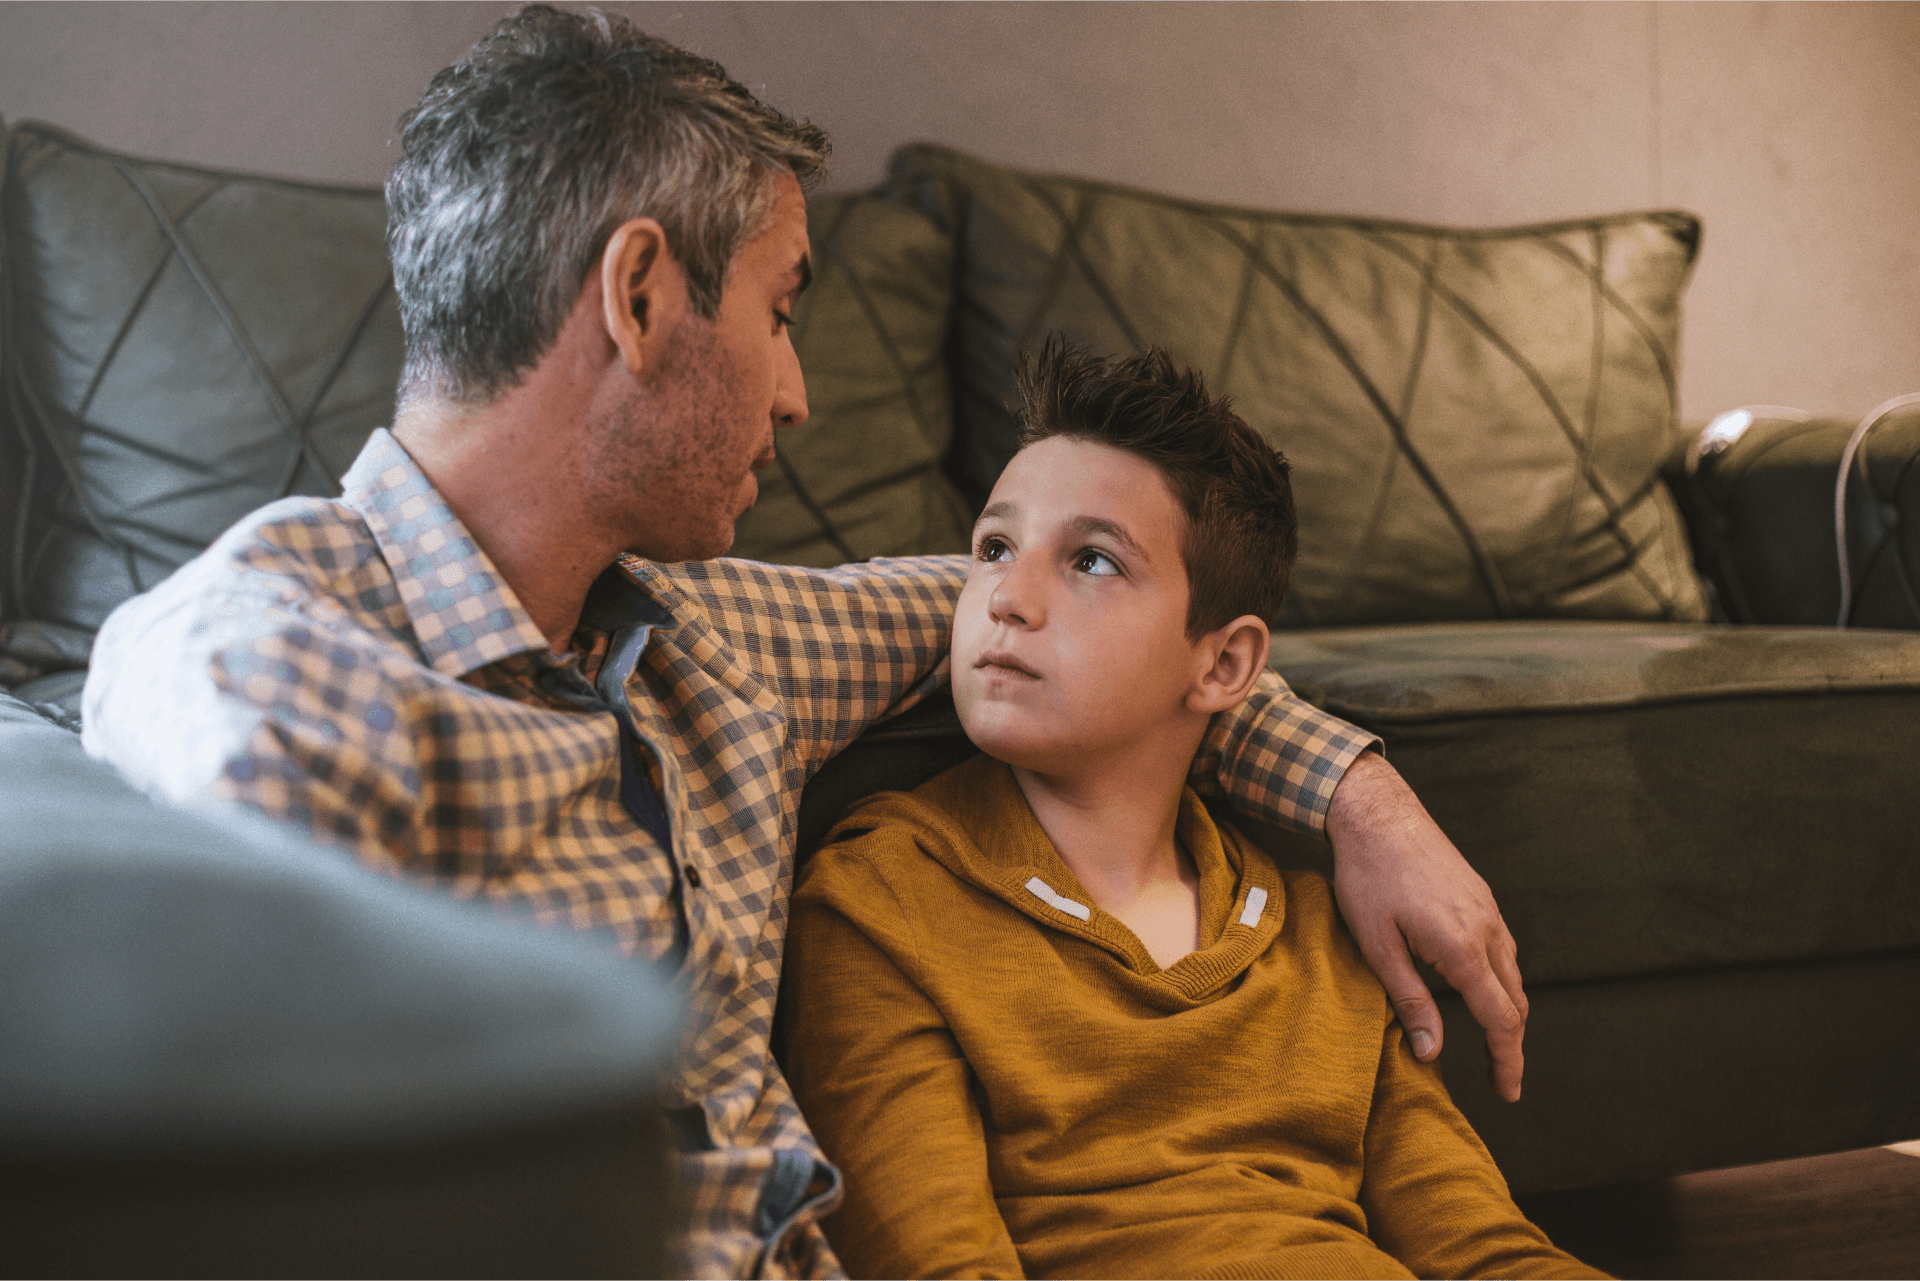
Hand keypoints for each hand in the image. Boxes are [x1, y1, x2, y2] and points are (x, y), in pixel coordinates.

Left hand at [1324, 749, 1526, 1101]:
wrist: (1376, 813)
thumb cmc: (1368, 877)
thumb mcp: (1378, 946)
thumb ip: (1410, 1000)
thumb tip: (1432, 1052)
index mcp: (1463, 947)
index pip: (1501, 1020)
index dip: (1507, 1060)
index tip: (1508, 1092)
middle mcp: (1487, 928)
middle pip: (1516, 1001)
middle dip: (1511, 1043)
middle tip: (1501, 1079)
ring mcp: (1488, 909)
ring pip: (1513, 973)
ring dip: (1508, 1011)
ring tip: (1492, 1041)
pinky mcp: (1480, 895)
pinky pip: (1502, 947)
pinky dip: (1500, 979)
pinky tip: (1480, 987)